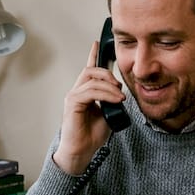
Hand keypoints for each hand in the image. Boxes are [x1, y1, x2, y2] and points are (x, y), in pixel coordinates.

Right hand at [51, 41, 126, 174]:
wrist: (82, 151)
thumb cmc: (92, 135)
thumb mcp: (108, 114)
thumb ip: (112, 101)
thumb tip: (121, 93)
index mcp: (85, 93)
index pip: (89, 69)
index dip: (93, 55)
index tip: (99, 43)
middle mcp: (77, 92)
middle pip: (91, 70)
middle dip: (107, 73)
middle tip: (120, 85)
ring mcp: (73, 96)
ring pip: (92, 80)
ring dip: (110, 86)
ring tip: (120, 96)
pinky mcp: (72, 103)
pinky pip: (90, 92)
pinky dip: (105, 94)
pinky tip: (115, 100)